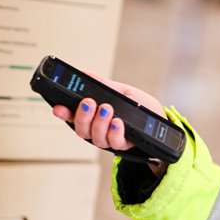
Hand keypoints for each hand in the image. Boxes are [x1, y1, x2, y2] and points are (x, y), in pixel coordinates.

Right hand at [52, 76, 168, 175]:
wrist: (161, 119)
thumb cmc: (141, 106)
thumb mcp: (122, 91)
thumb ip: (103, 85)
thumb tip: (83, 73)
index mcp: (94, 116)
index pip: (73, 116)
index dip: (63, 113)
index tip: (58, 107)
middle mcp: (98, 129)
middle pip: (81, 130)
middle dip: (82, 116)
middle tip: (89, 102)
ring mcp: (110, 138)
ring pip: (96, 138)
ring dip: (99, 123)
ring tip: (107, 108)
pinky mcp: (124, 145)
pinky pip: (115, 143)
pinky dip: (114, 132)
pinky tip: (118, 122)